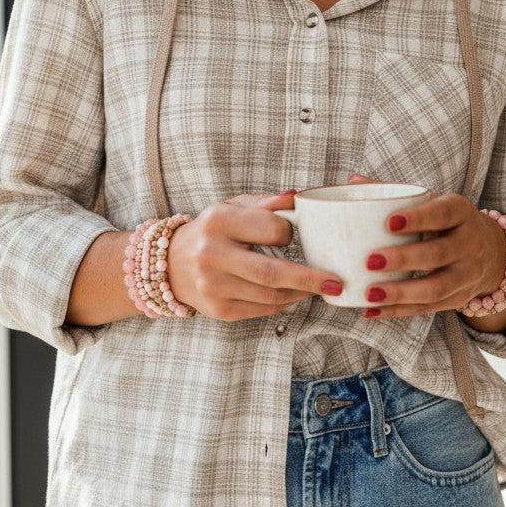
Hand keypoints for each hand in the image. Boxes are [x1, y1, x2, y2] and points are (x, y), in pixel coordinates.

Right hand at [167, 192, 343, 320]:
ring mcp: (213, 286)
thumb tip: (299, 197)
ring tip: (318, 288)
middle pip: (272, 273)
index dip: (290, 233)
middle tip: (337, 283)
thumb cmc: (211, 232)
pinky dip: (283, 303)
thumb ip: (266, 203)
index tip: (295, 236)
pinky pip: (263, 310)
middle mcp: (212, 255)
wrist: (169, 264)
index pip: (271, 229)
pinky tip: (292, 295)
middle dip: (310, 279)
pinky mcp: (219, 309)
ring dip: (301, 293)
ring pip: (272, 296)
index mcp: (219, 221)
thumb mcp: (232, 207)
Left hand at [347, 174, 505, 317]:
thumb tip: (354, 180)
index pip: (442, 214)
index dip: (417, 218)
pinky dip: (397, 311)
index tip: (388, 222)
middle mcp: (470, 243)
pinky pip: (427, 308)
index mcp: (461, 212)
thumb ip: (395, 194)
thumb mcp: (431, 202)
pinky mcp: (458, 299)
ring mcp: (467, 274)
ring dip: (400, 293)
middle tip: (370, 261)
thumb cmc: (445, 222)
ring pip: (435, 288)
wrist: (488, 250)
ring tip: (369, 293)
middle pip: (438, 254)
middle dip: (403, 259)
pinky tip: (371, 310)